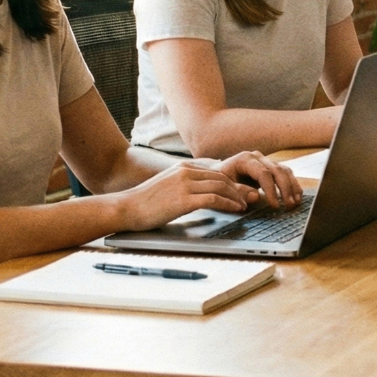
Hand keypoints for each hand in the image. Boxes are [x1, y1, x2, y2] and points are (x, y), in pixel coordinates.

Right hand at [113, 161, 259, 231]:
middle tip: (250, 197)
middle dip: (239, 188)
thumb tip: (200, 193)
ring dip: (237, 196)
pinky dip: (228, 203)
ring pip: (221, 186)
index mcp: (182, 167)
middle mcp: (185, 171)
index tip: (242, 191)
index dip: (231, 182)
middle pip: (222, 177)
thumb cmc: (144, 202)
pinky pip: (214, 198)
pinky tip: (235, 209)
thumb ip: (184, 184)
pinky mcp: (183, 199)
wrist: (126, 208)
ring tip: (245, 205)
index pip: (215, 172)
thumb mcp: (167, 186)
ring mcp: (185, 184)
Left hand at [215, 151, 302, 209]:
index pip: (263, 173)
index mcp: (245, 159)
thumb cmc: (220, 182)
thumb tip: (256, 196)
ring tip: (296, 202)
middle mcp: (258, 157)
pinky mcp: (271, 167)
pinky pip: (286, 173)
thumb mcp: (224, 187)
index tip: (275, 205)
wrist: (218, 173)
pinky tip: (297, 196)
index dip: (271, 190)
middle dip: (285, 189)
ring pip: (284, 170)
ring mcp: (266, 160)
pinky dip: (292, 185)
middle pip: (277, 170)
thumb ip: (238, 192)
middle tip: (289, 205)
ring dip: (292, 187)